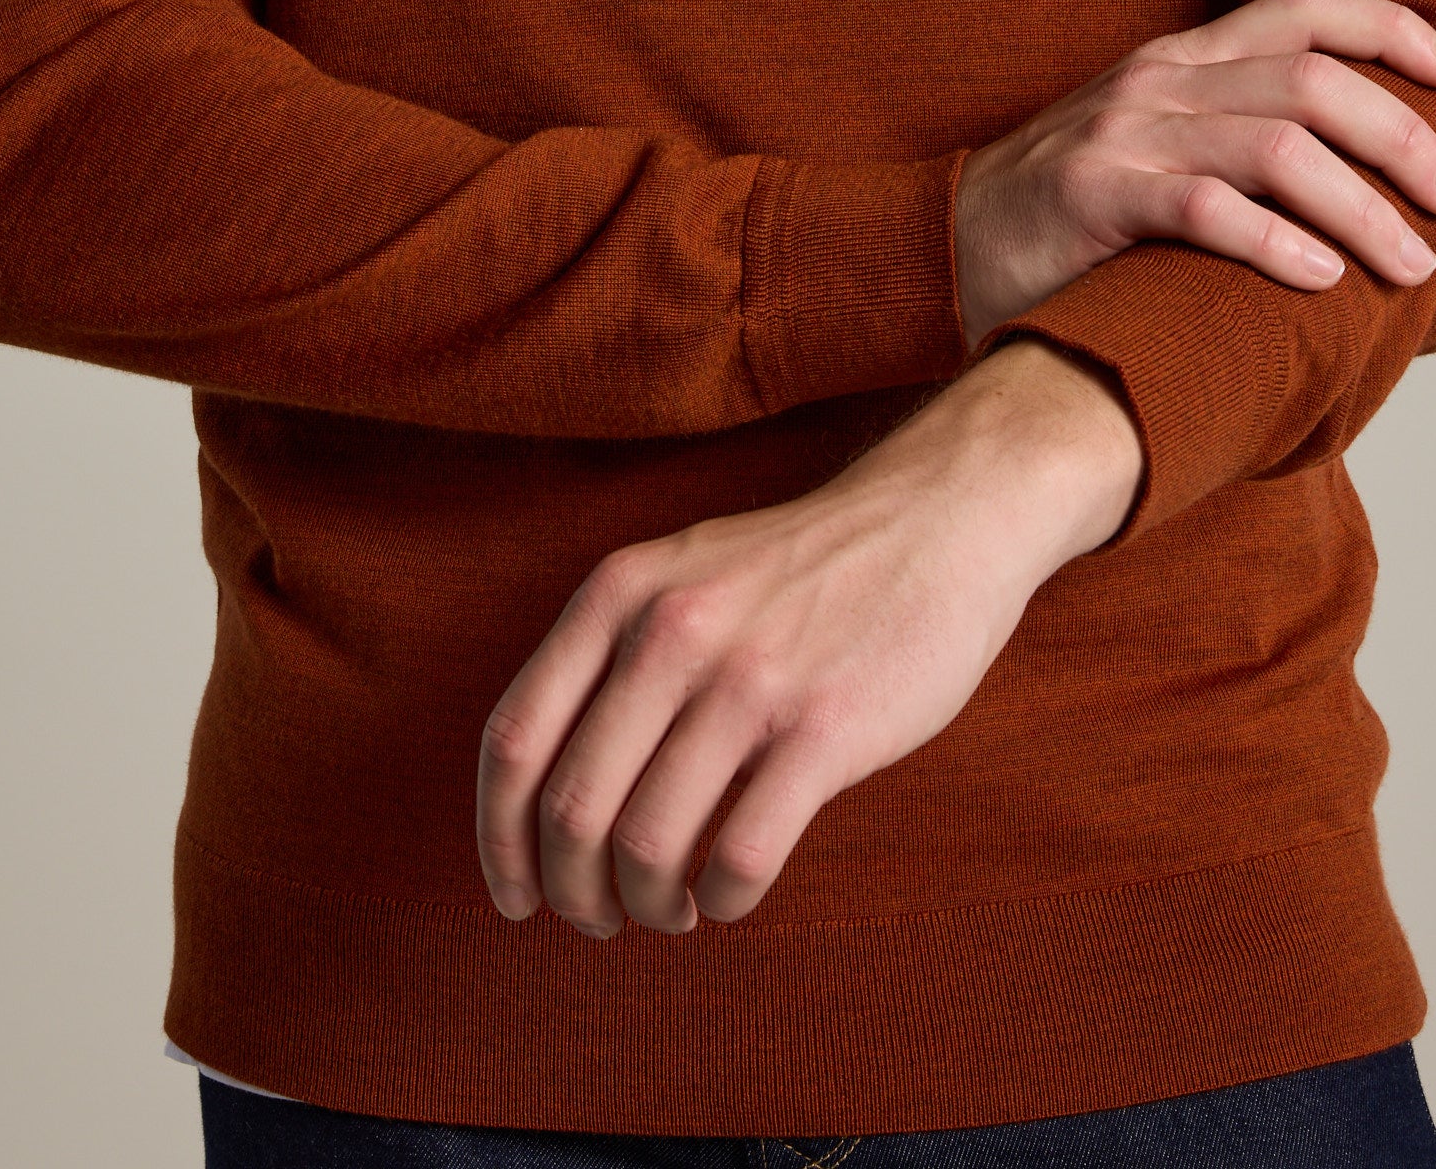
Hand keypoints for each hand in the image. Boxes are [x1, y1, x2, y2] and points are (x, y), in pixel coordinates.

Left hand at [476, 340, 1141, 937]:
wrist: (937, 518)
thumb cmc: (803, 569)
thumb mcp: (681, 574)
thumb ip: (611, 654)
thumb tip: (543, 794)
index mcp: (618, 594)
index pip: (514, 742)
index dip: (497, 841)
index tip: (513, 897)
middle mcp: (669, 632)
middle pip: (571, 811)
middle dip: (574, 892)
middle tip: (600, 917)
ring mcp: (747, 681)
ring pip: (648, 847)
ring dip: (649, 907)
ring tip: (673, 910)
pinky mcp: (824, 729)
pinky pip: (741, 856)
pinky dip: (725, 899)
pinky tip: (733, 893)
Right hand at [954, 0, 1435, 343]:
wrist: (939, 245)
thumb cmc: (1072, 217)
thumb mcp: (1157, 148)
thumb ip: (1238, 144)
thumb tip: (1369, 185)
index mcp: (1185, 60)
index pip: (1306, 12)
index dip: (1393, 29)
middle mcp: (1161, 81)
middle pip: (1314, 81)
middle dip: (1403, 134)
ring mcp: (1124, 134)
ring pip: (1275, 145)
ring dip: (1360, 206)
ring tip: (1408, 260)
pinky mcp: (1091, 197)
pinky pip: (1202, 209)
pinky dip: (1274, 242)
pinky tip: (1319, 279)